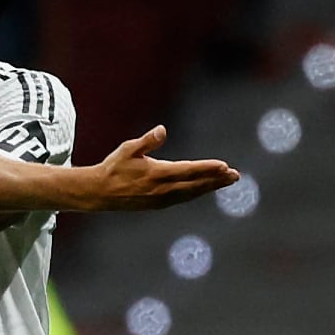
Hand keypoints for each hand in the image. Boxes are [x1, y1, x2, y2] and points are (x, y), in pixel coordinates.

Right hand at [95, 126, 238, 209]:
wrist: (99, 192)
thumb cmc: (114, 167)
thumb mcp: (128, 149)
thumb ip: (147, 141)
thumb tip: (163, 130)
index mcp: (155, 174)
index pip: (188, 170)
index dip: (207, 168)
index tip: (224, 166)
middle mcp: (161, 189)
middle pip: (195, 184)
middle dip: (216, 180)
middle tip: (235, 176)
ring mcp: (161, 199)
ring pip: (191, 193)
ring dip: (210, 187)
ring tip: (226, 181)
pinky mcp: (158, 204)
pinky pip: (183, 198)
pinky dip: (196, 192)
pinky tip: (204, 188)